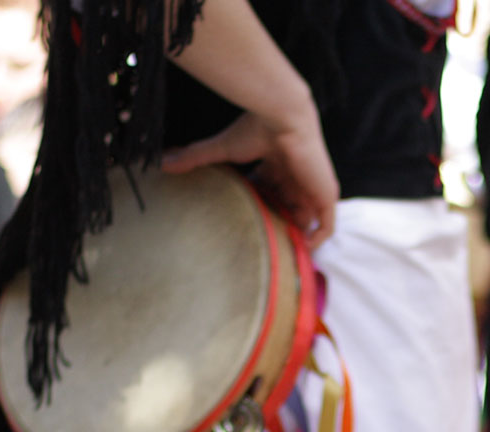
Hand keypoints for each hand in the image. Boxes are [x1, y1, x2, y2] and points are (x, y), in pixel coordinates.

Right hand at [163, 106, 339, 246]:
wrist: (282, 117)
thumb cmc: (255, 129)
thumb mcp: (222, 149)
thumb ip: (195, 157)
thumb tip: (162, 163)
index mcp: (278, 165)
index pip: (272, 193)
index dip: (263, 210)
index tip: (249, 226)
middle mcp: (296, 177)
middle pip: (289, 209)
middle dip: (279, 226)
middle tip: (264, 247)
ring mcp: (313, 187)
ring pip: (308, 219)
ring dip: (297, 235)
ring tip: (282, 255)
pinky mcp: (325, 195)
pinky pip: (326, 226)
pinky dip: (316, 240)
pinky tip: (302, 249)